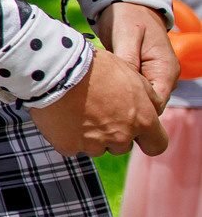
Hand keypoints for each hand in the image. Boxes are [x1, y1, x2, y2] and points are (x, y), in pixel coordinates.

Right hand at [28, 46, 167, 156]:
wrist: (58, 70)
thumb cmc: (98, 68)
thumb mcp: (134, 76)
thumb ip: (149, 98)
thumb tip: (154, 109)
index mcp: (142, 121)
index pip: (157, 145)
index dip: (149, 139)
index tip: (140, 133)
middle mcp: (121, 138)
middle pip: (122, 146)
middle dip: (115, 133)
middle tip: (99, 111)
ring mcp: (94, 145)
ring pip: (96, 147)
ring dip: (91, 135)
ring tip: (78, 111)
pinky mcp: (69, 147)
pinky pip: (72, 146)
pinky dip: (68, 135)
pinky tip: (63, 116)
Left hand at [97, 2, 178, 111]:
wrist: (128, 5)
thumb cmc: (128, 16)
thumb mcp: (126, 36)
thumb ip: (127, 61)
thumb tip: (125, 85)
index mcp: (165, 69)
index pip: (156, 104)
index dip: (135, 110)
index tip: (108, 108)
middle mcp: (163, 76)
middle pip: (147, 106)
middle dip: (125, 108)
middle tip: (97, 106)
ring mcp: (153, 76)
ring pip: (138, 100)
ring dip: (119, 101)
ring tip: (96, 97)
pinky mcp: (140, 74)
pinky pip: (130, 91)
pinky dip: (116, 93)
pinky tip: (98, 91)